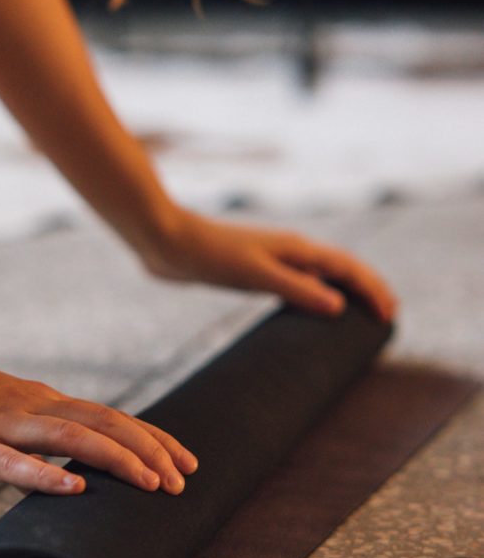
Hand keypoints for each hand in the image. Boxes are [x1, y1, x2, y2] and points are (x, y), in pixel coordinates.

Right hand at [0, 334, 197, 494]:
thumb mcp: (2, 412)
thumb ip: (38, 432)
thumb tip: (73, 464)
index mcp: (42, 402)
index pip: (111, 418)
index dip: (153, 440)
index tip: (187, 462)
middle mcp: (32, 408)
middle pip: (104, 425)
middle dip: (150, 452)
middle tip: (185, 481)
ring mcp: (0, 425)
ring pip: (70, 439)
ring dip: (117, 460)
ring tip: (153, 484)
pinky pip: (9, 462)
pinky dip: (45, 476)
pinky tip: (74, 490)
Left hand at [142, 207, 397, 321]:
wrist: (166, 241)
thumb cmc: (208, 254)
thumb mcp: (254, 274)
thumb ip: (295, 289)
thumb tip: (339, 306)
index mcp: (296, 248)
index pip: (348, 268)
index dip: (372, 290)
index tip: (390, 315)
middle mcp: (290, 250)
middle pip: (341, 268)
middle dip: (367, 289)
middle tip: (388, 315)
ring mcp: (272, 258)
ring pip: (320, 274)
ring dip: (344, 291)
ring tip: (358, 314)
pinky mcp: (253, 269)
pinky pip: (298, 283)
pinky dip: (315, 295)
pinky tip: (308, 311)